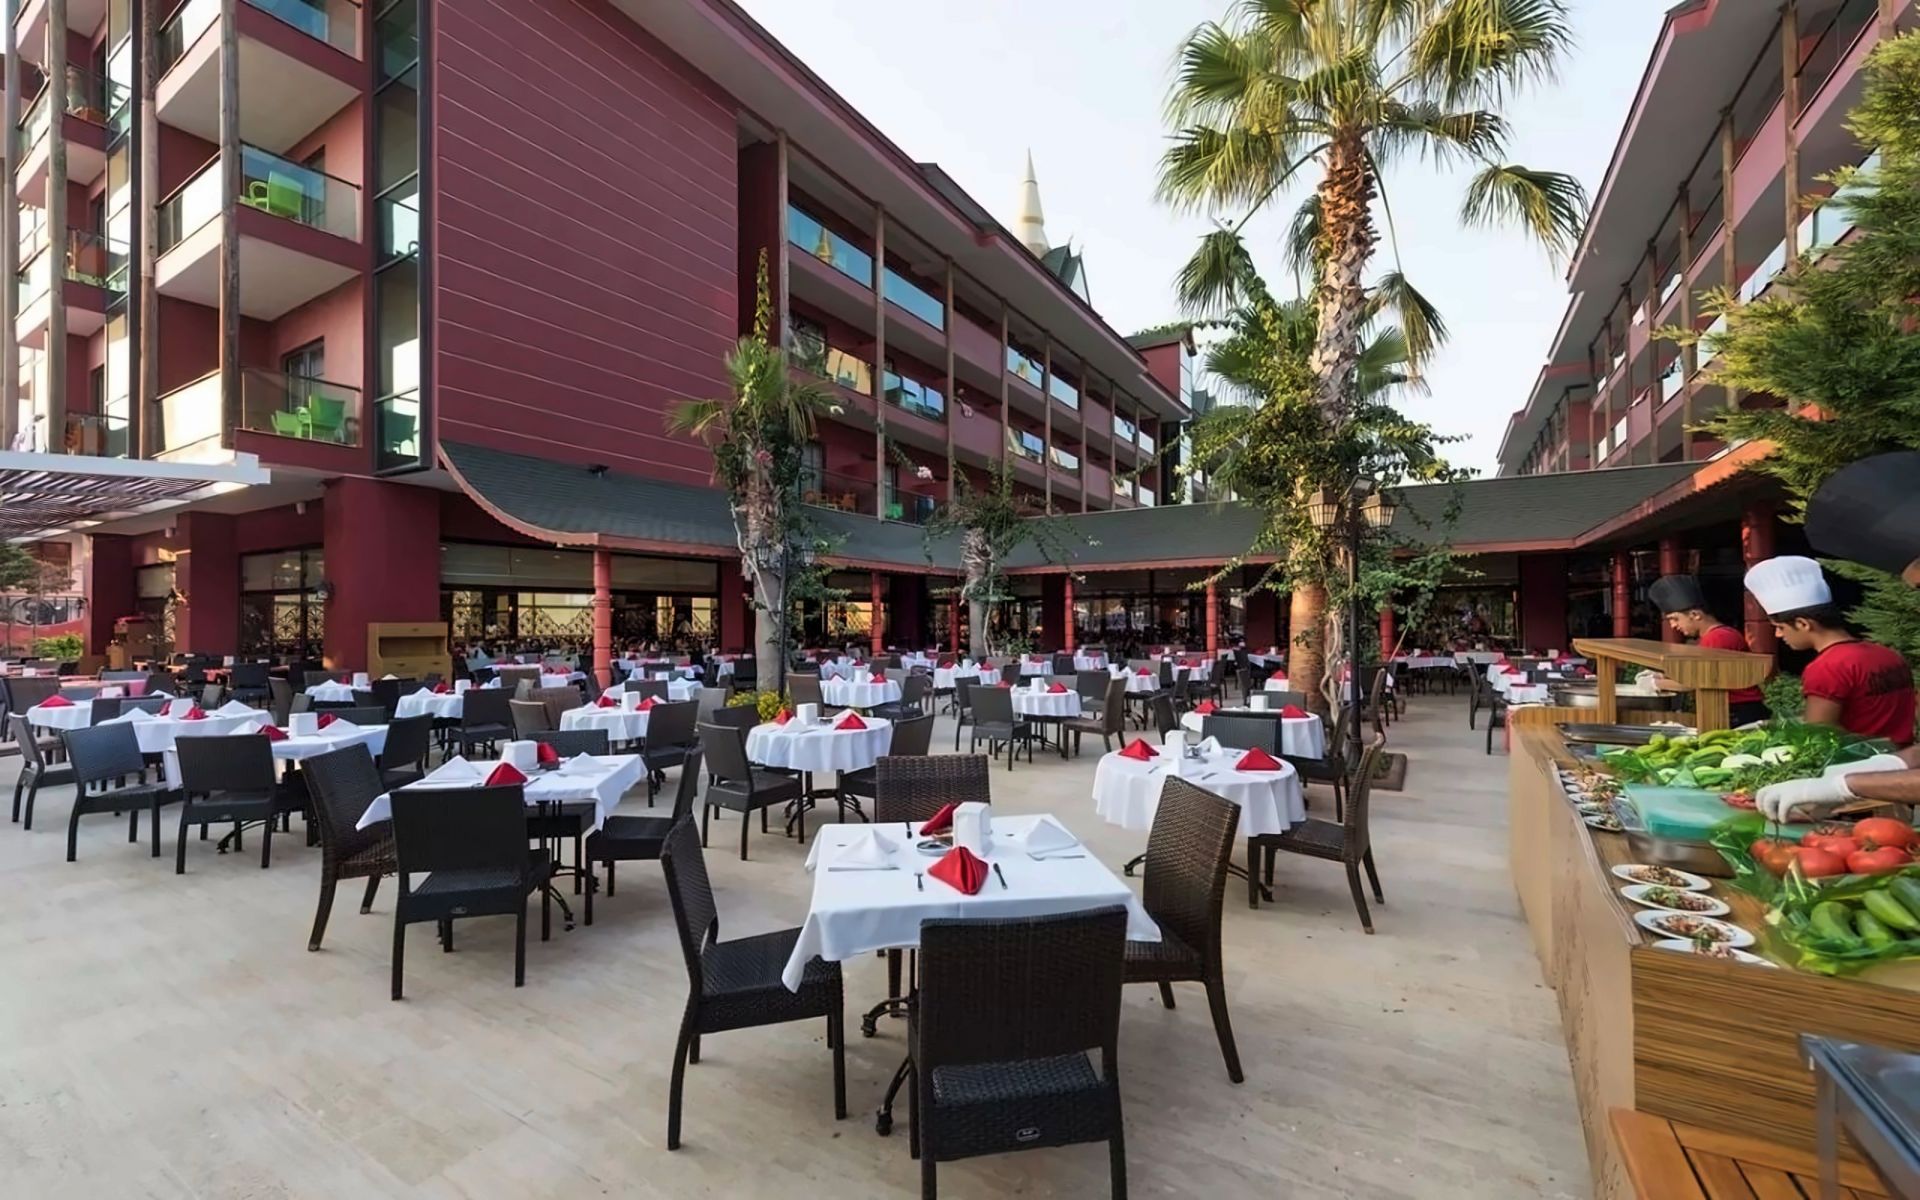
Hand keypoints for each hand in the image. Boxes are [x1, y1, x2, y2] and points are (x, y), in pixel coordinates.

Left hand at [1755, 756, 1910, 821]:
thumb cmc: (1831, 795)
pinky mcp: (1797, 794)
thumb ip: (1809, 810)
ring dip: (1770, 811)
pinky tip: (1786, 821)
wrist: (1842, 788)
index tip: (1770, 815)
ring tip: (1778, 820)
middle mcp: (1787, 785)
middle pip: (1761, 792)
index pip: (1766, 790)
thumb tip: (1808, 819)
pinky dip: (1781, 814)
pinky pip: (1782, 805)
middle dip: (1762, 806)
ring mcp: (1791, 788)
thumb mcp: (1817, 805)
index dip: (1764, 803)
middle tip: (1771, 818)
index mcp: (1790, 786)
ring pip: (1767, 797)